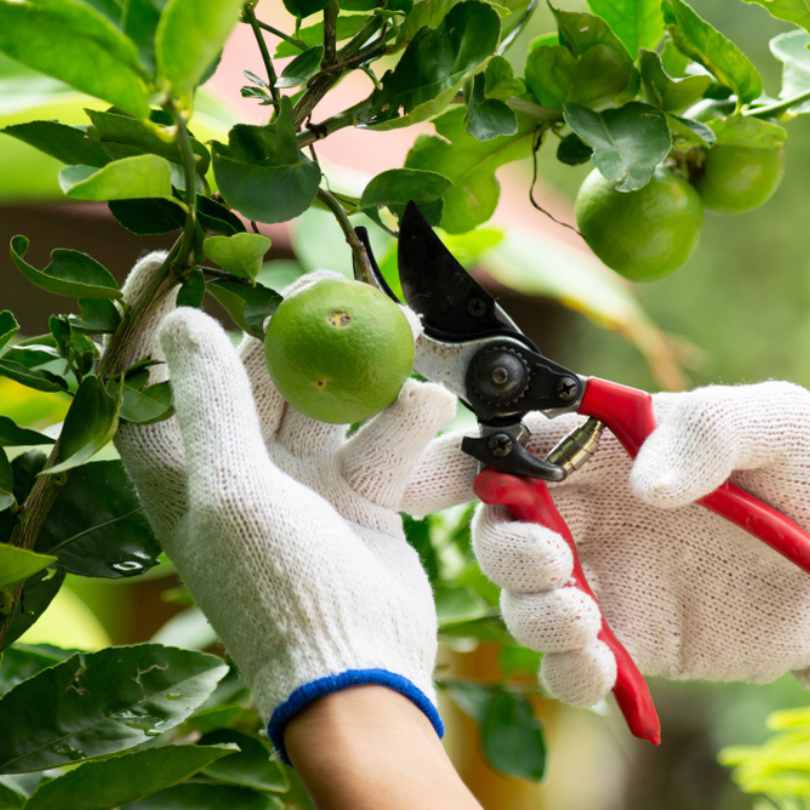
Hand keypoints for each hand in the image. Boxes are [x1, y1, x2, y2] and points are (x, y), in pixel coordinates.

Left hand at [112, 254, 456, 758]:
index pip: (152, 383)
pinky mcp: (356, 492)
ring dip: (363, 370)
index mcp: (183, 473)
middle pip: (256, 377)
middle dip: (292, 334)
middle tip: (327, 287)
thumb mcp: (231, 492)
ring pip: (327, 401)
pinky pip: (376, 438)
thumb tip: (181, 318)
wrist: (361, 671)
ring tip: (403, 327)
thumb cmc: (277, 590)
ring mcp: (301, 479)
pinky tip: (428, 403)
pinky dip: (402, 421)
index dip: (155, 321)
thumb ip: (210, 403)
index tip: (176, 259)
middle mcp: (238, 469)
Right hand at [468, 383, 809, 706]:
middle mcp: (589, 512)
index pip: (512, 446)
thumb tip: (644, 486)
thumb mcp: (771, 425)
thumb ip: (704, 431)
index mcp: (603, 448)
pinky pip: (573, 661)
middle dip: (506, 549)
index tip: (418, 483)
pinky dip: (569, 669)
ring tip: (580, 616)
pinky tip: (600, 665)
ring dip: (532, 612)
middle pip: (502, 531)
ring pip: (524, 600)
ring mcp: (604, 577)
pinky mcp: (630, 637)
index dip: (456, 463)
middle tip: (552, 560)